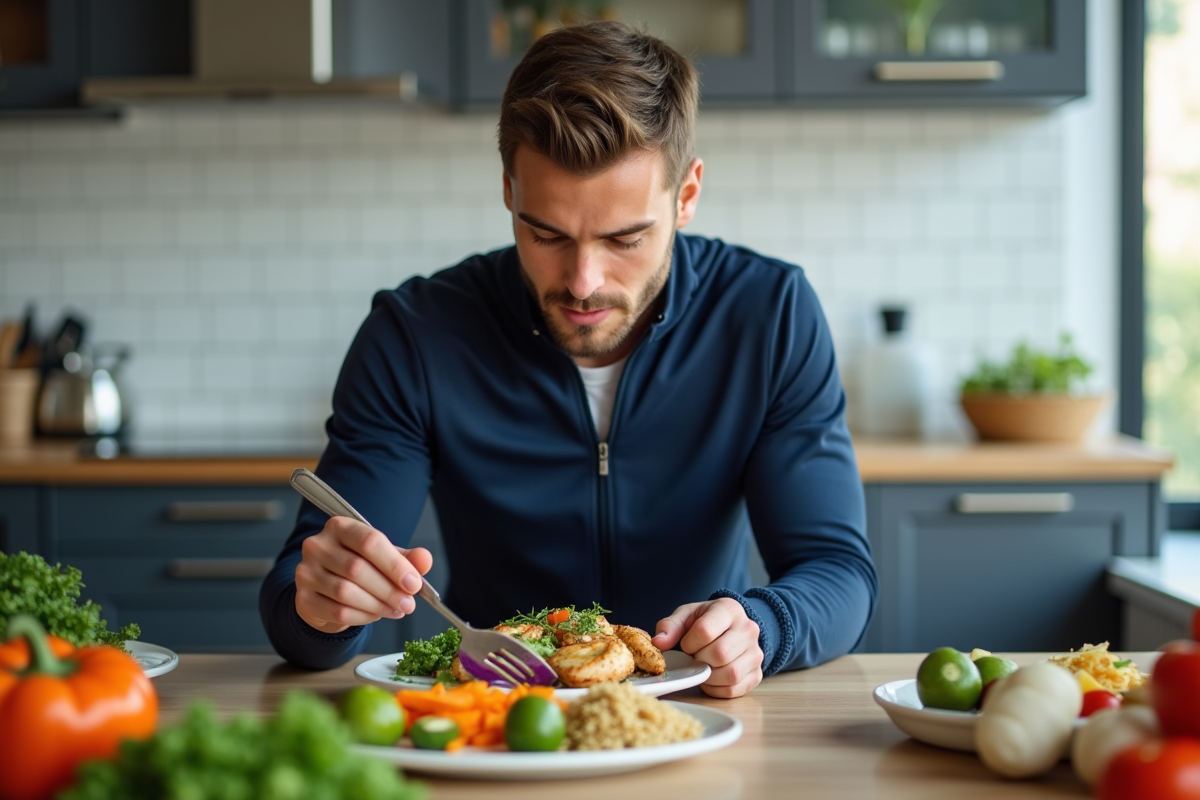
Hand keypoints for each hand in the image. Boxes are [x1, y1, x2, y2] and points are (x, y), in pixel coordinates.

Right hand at [294, 516, 432, 633]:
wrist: (327, 589)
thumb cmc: (359, 567)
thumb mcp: (385, 557)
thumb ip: (407, 558)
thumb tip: (424, 560)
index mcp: (340, 526)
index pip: (369, 541)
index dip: (395, 565)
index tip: (414, 584)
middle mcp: (318, 545)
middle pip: (357, 569)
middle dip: (389, 590)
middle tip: (408, 604)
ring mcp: (306, 572)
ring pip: (346, 593)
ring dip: (377, 605)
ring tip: (395, 610)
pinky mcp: (303, 599)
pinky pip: (337, 612)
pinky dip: (362, 617)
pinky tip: (375, 615)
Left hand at [651, 598, 762, 697]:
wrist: (731, 628)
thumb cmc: (705, 621)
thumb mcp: (687, 615)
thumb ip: (671, 626)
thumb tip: (658, 643)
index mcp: (730, 609)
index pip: (706, 630)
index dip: (689, 642)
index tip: (686, 644)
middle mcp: (748, 629)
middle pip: (720, 653)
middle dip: (699, 659)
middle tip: (694, 657)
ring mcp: (756, 653)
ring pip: (730, 674)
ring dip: (708, 676)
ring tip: (702, 667)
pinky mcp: (757, 674)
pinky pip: (734, 689)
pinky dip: (716, 689)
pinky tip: (710, 679)